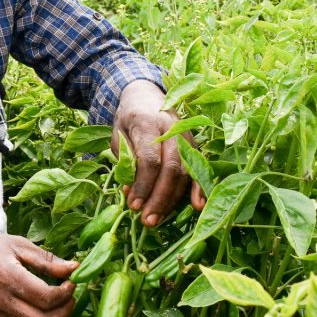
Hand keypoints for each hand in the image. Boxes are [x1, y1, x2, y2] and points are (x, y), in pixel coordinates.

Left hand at [113, 80, 205, 225]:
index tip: (133, 205)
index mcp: (147, 123)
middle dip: (159, 198)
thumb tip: (130, 193)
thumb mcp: (118, 135)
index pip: (150, 159)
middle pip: (171, 169)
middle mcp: (171, 129)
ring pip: (185, 172)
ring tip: (157, 219)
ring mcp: (186, 136)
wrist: (146, 95)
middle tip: (147, 220)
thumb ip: (125, 162)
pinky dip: (199, 188)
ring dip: (173, 200)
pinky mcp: (194, 145)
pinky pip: (199, 169)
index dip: (143, 185)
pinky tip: (197, 206)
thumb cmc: (129, 119)